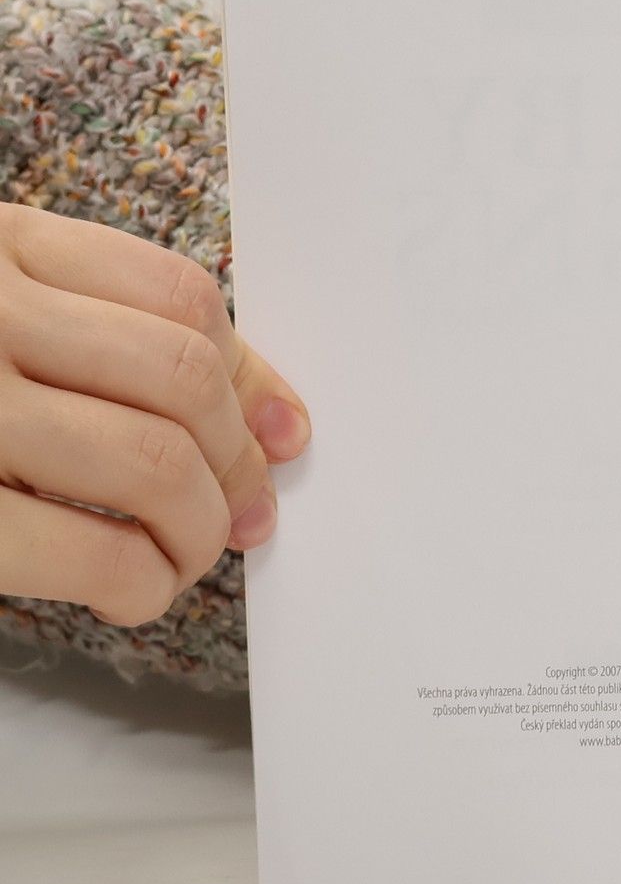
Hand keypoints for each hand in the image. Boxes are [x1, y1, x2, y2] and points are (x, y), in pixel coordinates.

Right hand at [0, 204, 308, 622]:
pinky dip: (139, 579)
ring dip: (196, 529)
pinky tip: (133, 588)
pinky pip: (81, 546)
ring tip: (182, 557)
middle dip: (234, 463)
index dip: (249, 380)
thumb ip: (109, 332)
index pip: (177, 294)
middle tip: (239, 515)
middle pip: (181, 377)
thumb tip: (276, 422)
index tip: (275, 439)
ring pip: (148, 459)